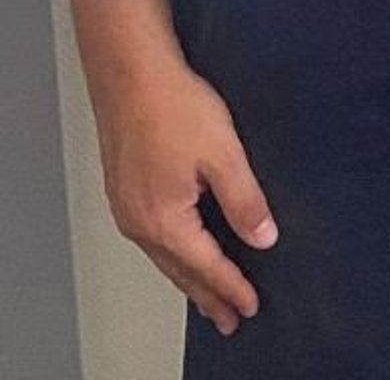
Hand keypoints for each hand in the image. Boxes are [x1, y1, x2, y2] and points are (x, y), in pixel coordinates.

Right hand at [94, 55, 277, 335]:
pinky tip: (180, 250)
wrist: (132, 74)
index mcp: (165, 221)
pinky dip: (172, 254)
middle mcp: (140, 223)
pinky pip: (152, 238)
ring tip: (207, 296)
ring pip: (163, 257)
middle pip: (180, 271)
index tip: (249, 308)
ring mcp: (127, 208)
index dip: (232, 288)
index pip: (206, 267)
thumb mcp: (224, 154)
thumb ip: (244, 200)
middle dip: (207, 297)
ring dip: (187, 278)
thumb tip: (262, 238)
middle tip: (228, 319)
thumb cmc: (174, 107)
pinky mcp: (124, 190)